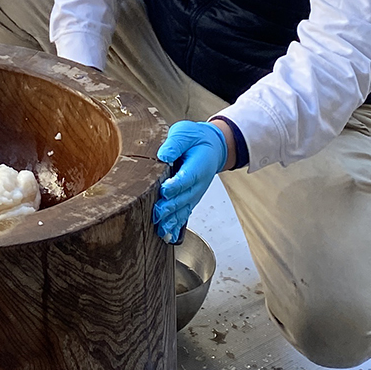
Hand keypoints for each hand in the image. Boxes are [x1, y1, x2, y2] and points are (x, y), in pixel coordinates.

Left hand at [153, 121, 229, 243]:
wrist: (213, 147)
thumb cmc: (196, 139)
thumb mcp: (185, 133)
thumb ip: (175, 143)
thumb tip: (164, 155)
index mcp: (198, 165)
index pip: (186, 177)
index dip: (176, 185)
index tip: (164, 191)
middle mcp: (199, 183)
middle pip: (184, 197)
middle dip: (170, 207)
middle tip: (157, 213)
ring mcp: (195, 193)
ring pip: (184, 209)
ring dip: (173, 220)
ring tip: (161, 230)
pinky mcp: (191, 199)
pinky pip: (185, 214)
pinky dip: (177, 225)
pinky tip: (169, 236)